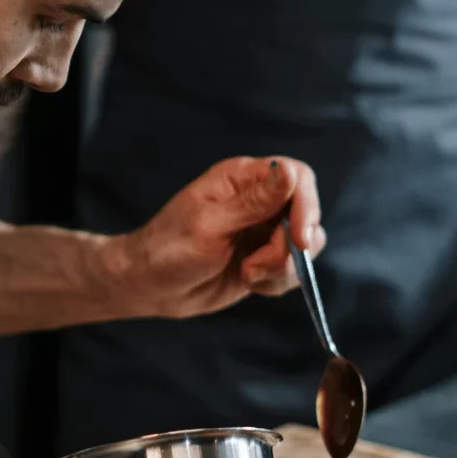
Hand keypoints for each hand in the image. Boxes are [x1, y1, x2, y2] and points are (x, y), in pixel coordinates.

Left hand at [114, 156, 325, 318]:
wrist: (150, 286)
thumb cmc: (169, 249)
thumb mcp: (211, 225)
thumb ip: (254, 202)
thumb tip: (289, 171)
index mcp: (242, 178)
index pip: (297, 176)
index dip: (306, 205)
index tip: (299, 238)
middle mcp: (258, 200)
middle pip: (305, 214)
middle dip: (290, 247)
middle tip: (257, 266)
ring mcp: (262, 230)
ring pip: (304, 246)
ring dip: (282, 267)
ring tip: (248, 274)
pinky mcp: (264, 258)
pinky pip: (293, 269)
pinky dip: (277, 281)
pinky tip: (249, 282)